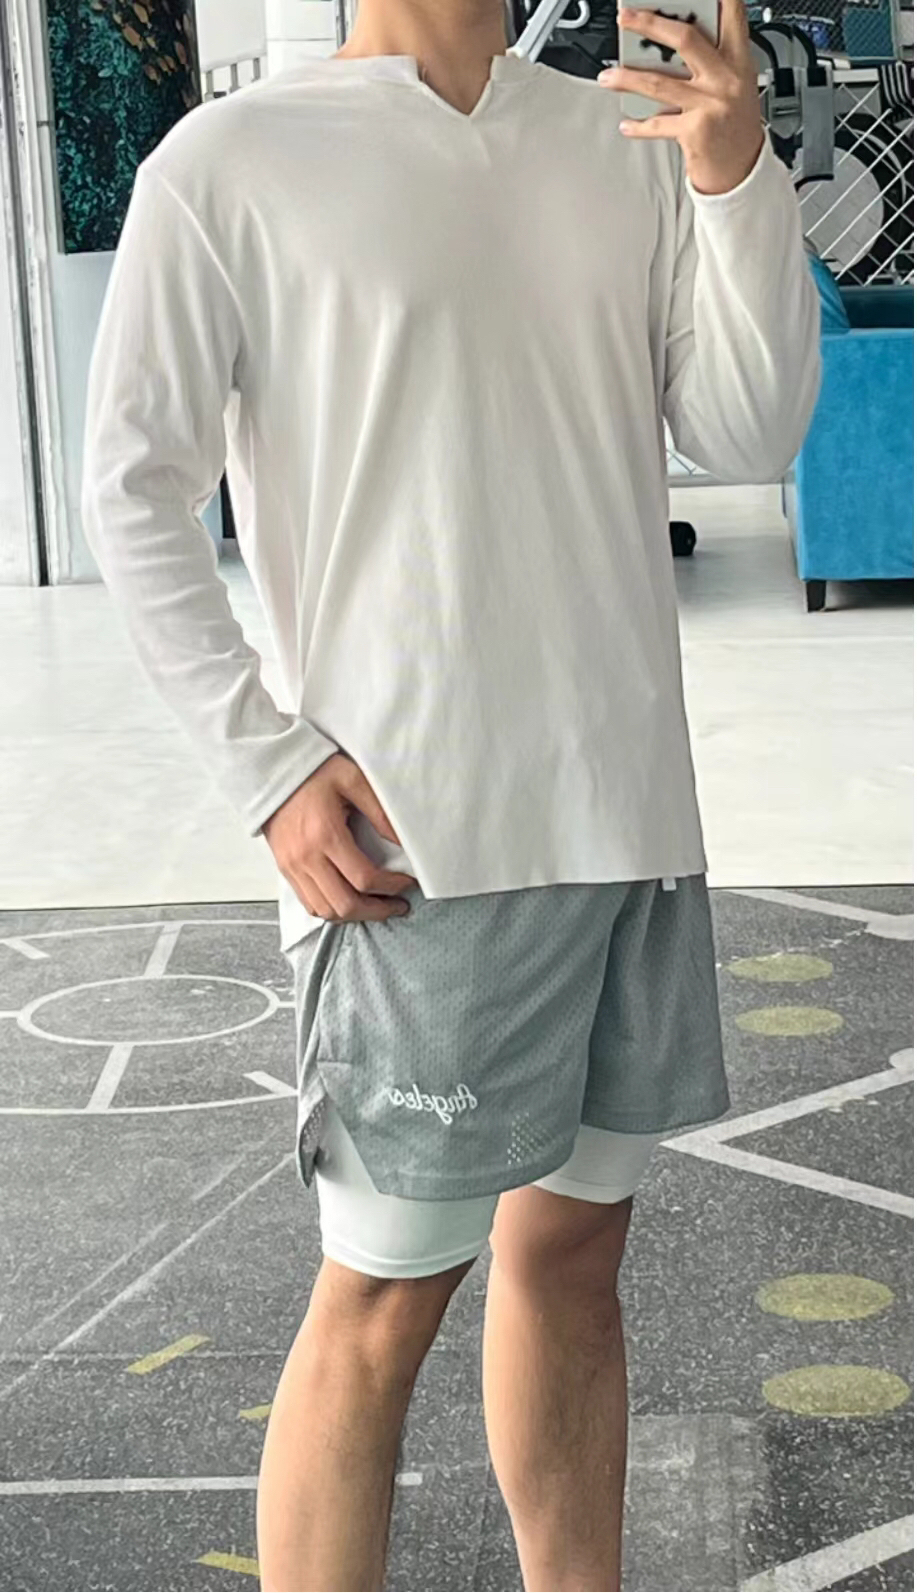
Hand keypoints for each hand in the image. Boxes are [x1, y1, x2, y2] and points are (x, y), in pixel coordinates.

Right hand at [262, 753, 417, 921]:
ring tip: (376, 906)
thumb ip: (380, 811)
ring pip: (326, 911)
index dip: (391, 887)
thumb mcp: (353, 780)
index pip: (363, 878)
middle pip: (345, 905)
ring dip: (355, 915)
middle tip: (397, 905)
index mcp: (326, 835)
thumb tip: (403, 842)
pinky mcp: (285, 869)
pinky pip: (309, 904)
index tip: (407, 883)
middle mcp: (307, 857)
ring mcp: (292, 867)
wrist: (271, 772)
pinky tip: (350, 901)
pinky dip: (332, 910)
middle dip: (377, 911)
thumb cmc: (314, 773)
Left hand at [599, 0, 765, 194]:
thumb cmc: (735, 124)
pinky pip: (658, 124)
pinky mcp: (696, 132)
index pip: (732, 14)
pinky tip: (626, 123)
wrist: (743, 171)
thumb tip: (669, 37)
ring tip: (608, 76)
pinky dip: (639, 126)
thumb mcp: (735, 82)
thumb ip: (712, 57)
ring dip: (628, 79)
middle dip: (651, 24)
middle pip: (686, 39)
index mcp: (739, 60)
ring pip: (661, 83)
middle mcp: (726, 79)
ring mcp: (710, 105)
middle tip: (627, 17)